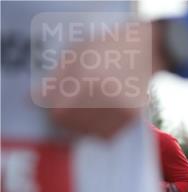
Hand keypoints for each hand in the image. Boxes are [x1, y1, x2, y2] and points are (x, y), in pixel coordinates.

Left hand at [47, 21, 162, 138]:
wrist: (145, 51)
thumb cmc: (105, 48)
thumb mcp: (75, 54)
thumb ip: (54, 78)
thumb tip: (31, 100)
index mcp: (84, 76)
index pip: (58, 112)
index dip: (53, 111)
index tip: (55, 105)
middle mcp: (102, 94)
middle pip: (72, 124)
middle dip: (66, 118)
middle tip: (72, 107)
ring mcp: (118, 107)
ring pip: (89, 133)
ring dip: (83, 126)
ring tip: (89, 110)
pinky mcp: (131, 116)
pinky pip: (107, 135)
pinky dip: (100, 130)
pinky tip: (103, 116)